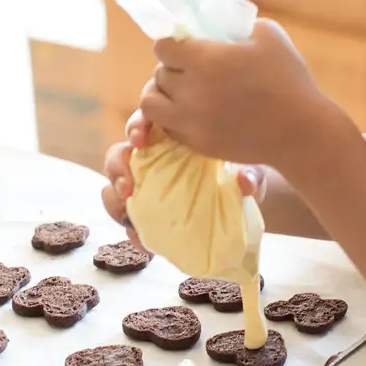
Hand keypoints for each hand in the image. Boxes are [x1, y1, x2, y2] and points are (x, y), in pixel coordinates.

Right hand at [101, 110, 268, 248]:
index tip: (141, 140)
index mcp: (170, 135)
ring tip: (129, 213)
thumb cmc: (243, 172)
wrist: (246, 202)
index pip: (144, 123)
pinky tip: (145, 242)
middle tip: (129, 186)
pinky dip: (132, 232)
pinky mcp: (148, 215)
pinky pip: (129, 222)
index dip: (136, 128)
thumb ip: (250, 173)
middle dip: (117, 168)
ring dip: (114, 200)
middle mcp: (151, 159)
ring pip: (113, 188)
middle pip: (118, 155)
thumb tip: (245, 182)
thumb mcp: (252, 169)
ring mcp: (146, 188)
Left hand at [139, 19, 331, 168]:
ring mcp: (191, 122)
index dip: (174, 45)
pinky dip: (174, 119)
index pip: (163, 47)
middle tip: (191, 72)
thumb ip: (237, 27)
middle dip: (172, 70)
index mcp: (204, 60)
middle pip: (158, 75)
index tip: (187, 48)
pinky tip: (193, 114)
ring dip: (162, 95)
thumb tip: (221, 32)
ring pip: (151, 104)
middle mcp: (190, 92)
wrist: (299, 132)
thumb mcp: (267, 36)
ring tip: (181, 94)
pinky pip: (168, 129)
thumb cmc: (288, 81)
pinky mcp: (197, 144)